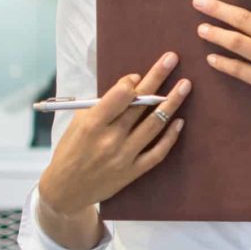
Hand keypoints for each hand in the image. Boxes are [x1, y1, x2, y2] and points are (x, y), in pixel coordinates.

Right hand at [39, 53, 189, 215]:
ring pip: (155, 124)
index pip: (120, 95)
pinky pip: (158, 152)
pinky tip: (180, 121)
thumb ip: (103, 105)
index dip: (131, 82)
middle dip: (158, 77)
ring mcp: (124, 157)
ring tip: (185, 85)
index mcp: (92, 124)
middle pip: (140, 104)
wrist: (65, 190)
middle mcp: (110, 140)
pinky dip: (171, 136)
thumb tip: (131, 86)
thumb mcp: (78, 123)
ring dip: (172, 102)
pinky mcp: (133, 171)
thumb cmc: (70, 150)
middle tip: (172, 58)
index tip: (138, 75)